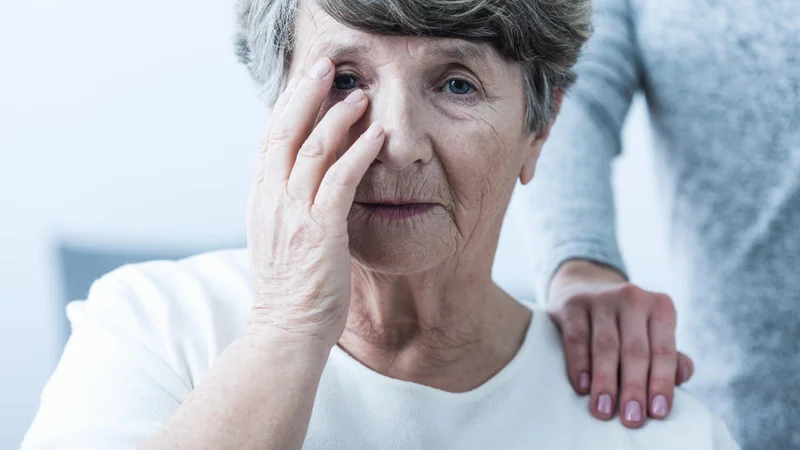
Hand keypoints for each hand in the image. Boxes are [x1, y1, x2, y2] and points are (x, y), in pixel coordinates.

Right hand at [246, 57, 384, 347]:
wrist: (285, 331)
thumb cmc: (289, 290)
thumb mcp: (278, 239)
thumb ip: (287, 207)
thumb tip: (303, 182)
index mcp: (261, 201)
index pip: (269, 141)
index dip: (287, 107)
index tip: (305, 83)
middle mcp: (271, 201)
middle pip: (284, 132)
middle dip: (305, 94)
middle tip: (326, 67)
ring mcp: (294, 214)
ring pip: (312, 149)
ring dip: (337, 117)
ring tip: (360, 95)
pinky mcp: (320, 230)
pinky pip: (340, 180)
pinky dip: (359, 153)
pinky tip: (376, 135)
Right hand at [548, 260, 693, 427]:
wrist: (587, 289)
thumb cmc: (626, 325)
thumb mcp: (652, 334)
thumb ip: (670, 357)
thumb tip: (683, 376)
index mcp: (660, 307)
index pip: (663, 350)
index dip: (661, 383)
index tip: (657, 413)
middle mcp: (632, 298)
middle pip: (635, 350)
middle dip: (634, 388)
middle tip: (632, 419)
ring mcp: (601, 298)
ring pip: (605, 346)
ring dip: (605, 381)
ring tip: (604, 411)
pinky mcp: (573, 304)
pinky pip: (577, 338)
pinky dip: (579, 364)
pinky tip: (582, 386)